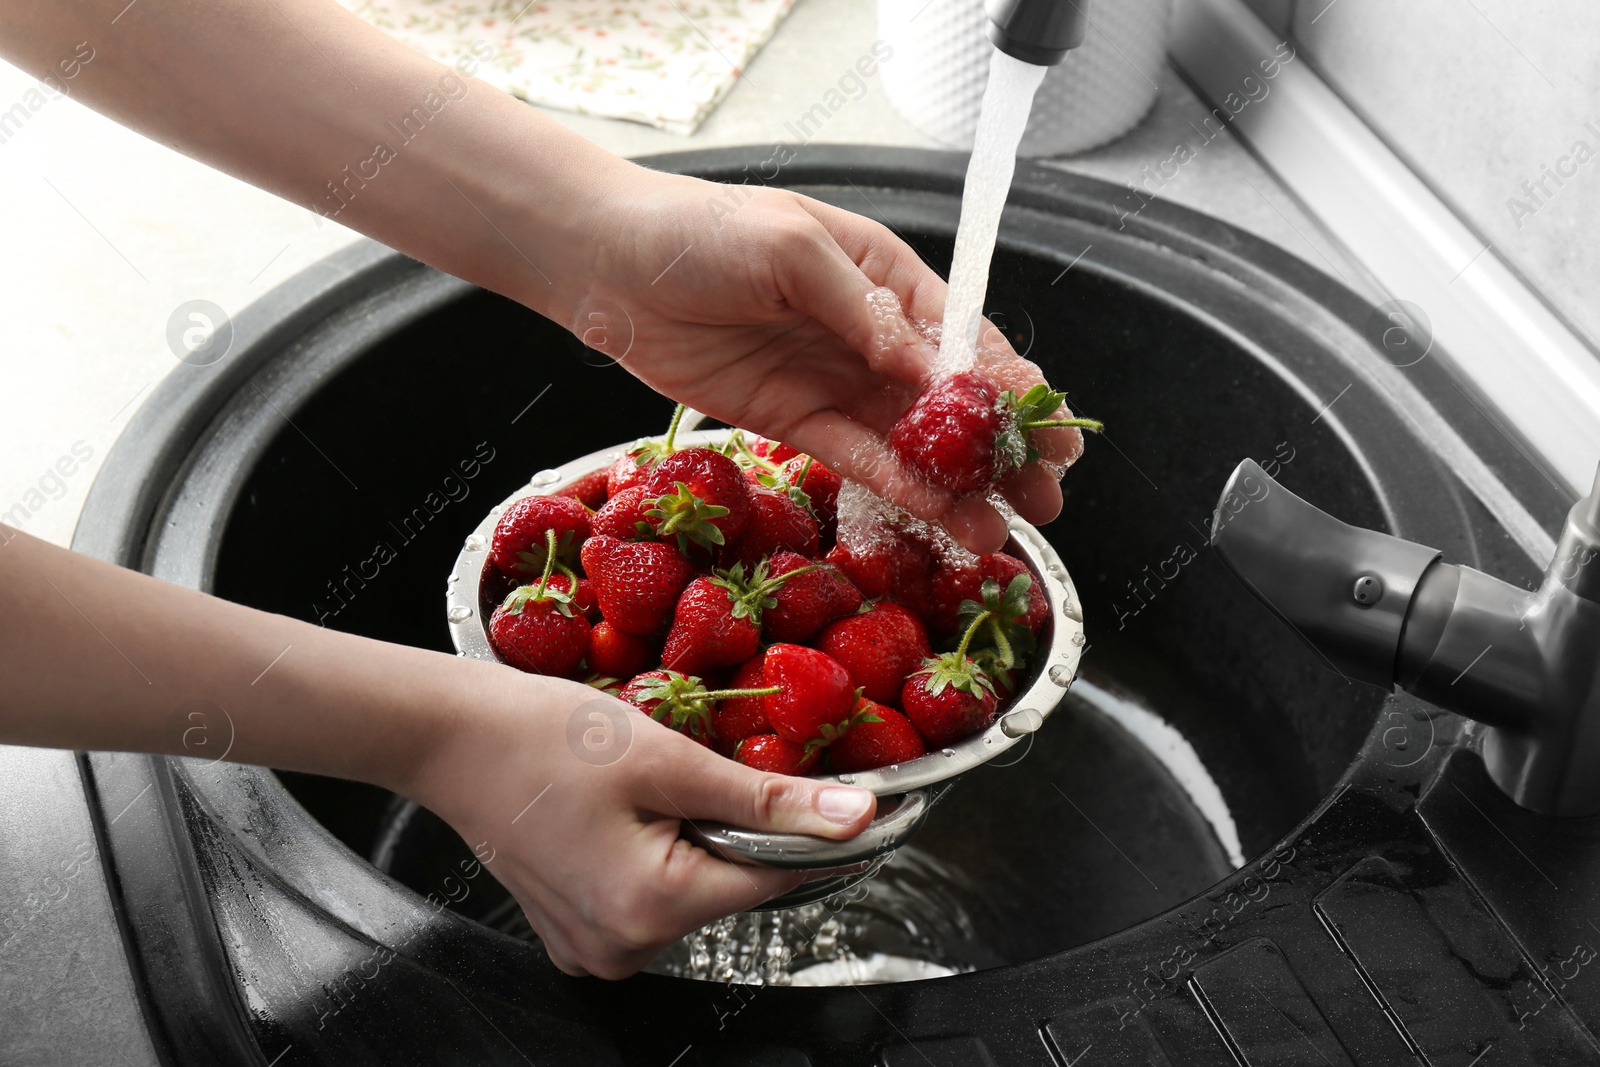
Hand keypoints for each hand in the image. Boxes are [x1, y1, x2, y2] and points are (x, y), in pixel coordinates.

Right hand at [403, 669, 877, 978]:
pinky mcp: (577, 932)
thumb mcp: (668, 759)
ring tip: (650, 784)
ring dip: (695, 839)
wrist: (449, 737)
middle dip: (735, 828)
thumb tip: (855, 817)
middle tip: (699, 766)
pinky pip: (648, 898)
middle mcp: (623, 947)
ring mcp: (595, 947)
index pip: (776, 879)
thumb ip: (767, 799)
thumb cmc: (541, 736)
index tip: (844, 795)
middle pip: (731, 886)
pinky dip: (657, 854)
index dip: (814, 832)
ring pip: (692, 890)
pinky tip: (626, 811)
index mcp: (652, 910)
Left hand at [561, 166, 1084, 554]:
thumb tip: (928, 365)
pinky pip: (856, 459)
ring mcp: (835, 383)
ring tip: (999, 530)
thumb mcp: (793, 246)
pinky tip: (934, 514)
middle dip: (1000, 451)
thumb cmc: (702, 231)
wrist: (612, 266)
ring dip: (957, 486)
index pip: (965, 338)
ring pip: (911, 443)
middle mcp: (871, 335)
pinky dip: (894, 488)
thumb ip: (864, 308)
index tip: (1052, 430)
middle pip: (952, 402)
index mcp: (886, 277)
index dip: (1013, 388)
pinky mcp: (795, 422)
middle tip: (1045, 497)